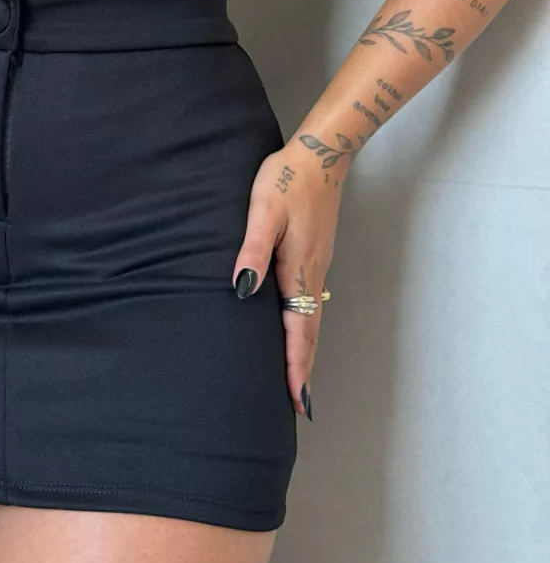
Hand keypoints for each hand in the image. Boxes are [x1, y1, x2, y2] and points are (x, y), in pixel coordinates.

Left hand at [231, 145, 342, 419]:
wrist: (321, 155)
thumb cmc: (286, 179)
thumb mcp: (264, 210)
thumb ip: (253, 248)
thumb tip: (242, 289)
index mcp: (298, 269)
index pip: (299, 330)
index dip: (296, 367)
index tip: (297, 402)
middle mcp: (311, 274)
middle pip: (310, 333)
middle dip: (304, 371)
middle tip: (300, 408)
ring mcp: (315, 266)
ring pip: (311, 319)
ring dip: (306, 352)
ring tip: (298, 382)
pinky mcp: (313, 256)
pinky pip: (309, 303)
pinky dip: (305, 328)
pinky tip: (296, 331)